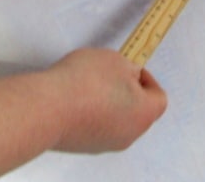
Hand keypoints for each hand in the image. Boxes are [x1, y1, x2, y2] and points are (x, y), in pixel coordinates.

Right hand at [47, 48, 166, 152]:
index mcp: (144, 114)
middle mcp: (129, 134)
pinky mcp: (82, 145)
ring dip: (106, 102)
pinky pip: (94, 126)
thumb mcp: (115, 60)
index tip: (131, 68)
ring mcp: (105, 143)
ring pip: (115, 119)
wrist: (46, 109)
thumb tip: (129, 76)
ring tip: (87, 84)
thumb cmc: (85, 83)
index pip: (158, 97)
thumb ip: (129, 68)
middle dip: (126, 90)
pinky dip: (89, 112)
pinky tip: (73, 97)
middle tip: (109, 74)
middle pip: (137, 111)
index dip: (147, 79)